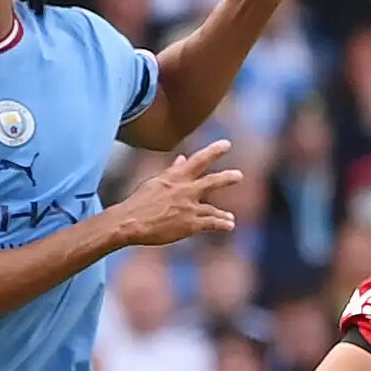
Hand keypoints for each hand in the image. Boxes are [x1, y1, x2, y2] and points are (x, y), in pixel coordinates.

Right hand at [107, 141, 242, 245]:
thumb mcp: (155, 182)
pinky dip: (221, 224)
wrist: (130, 222)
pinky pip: (210, 223)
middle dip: (227, 178)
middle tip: (239, 176)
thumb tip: (182, 158)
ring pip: (213, 209)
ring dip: (223, 214)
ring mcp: (188, 207)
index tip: (227, 144)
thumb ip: (172, 170)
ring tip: (231, 218)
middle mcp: (185, 189)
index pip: (198, 159)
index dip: (214, 151)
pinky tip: (229, 225)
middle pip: (212, 181)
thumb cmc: (139, 202)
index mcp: (175, 177)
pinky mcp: (189, 224)